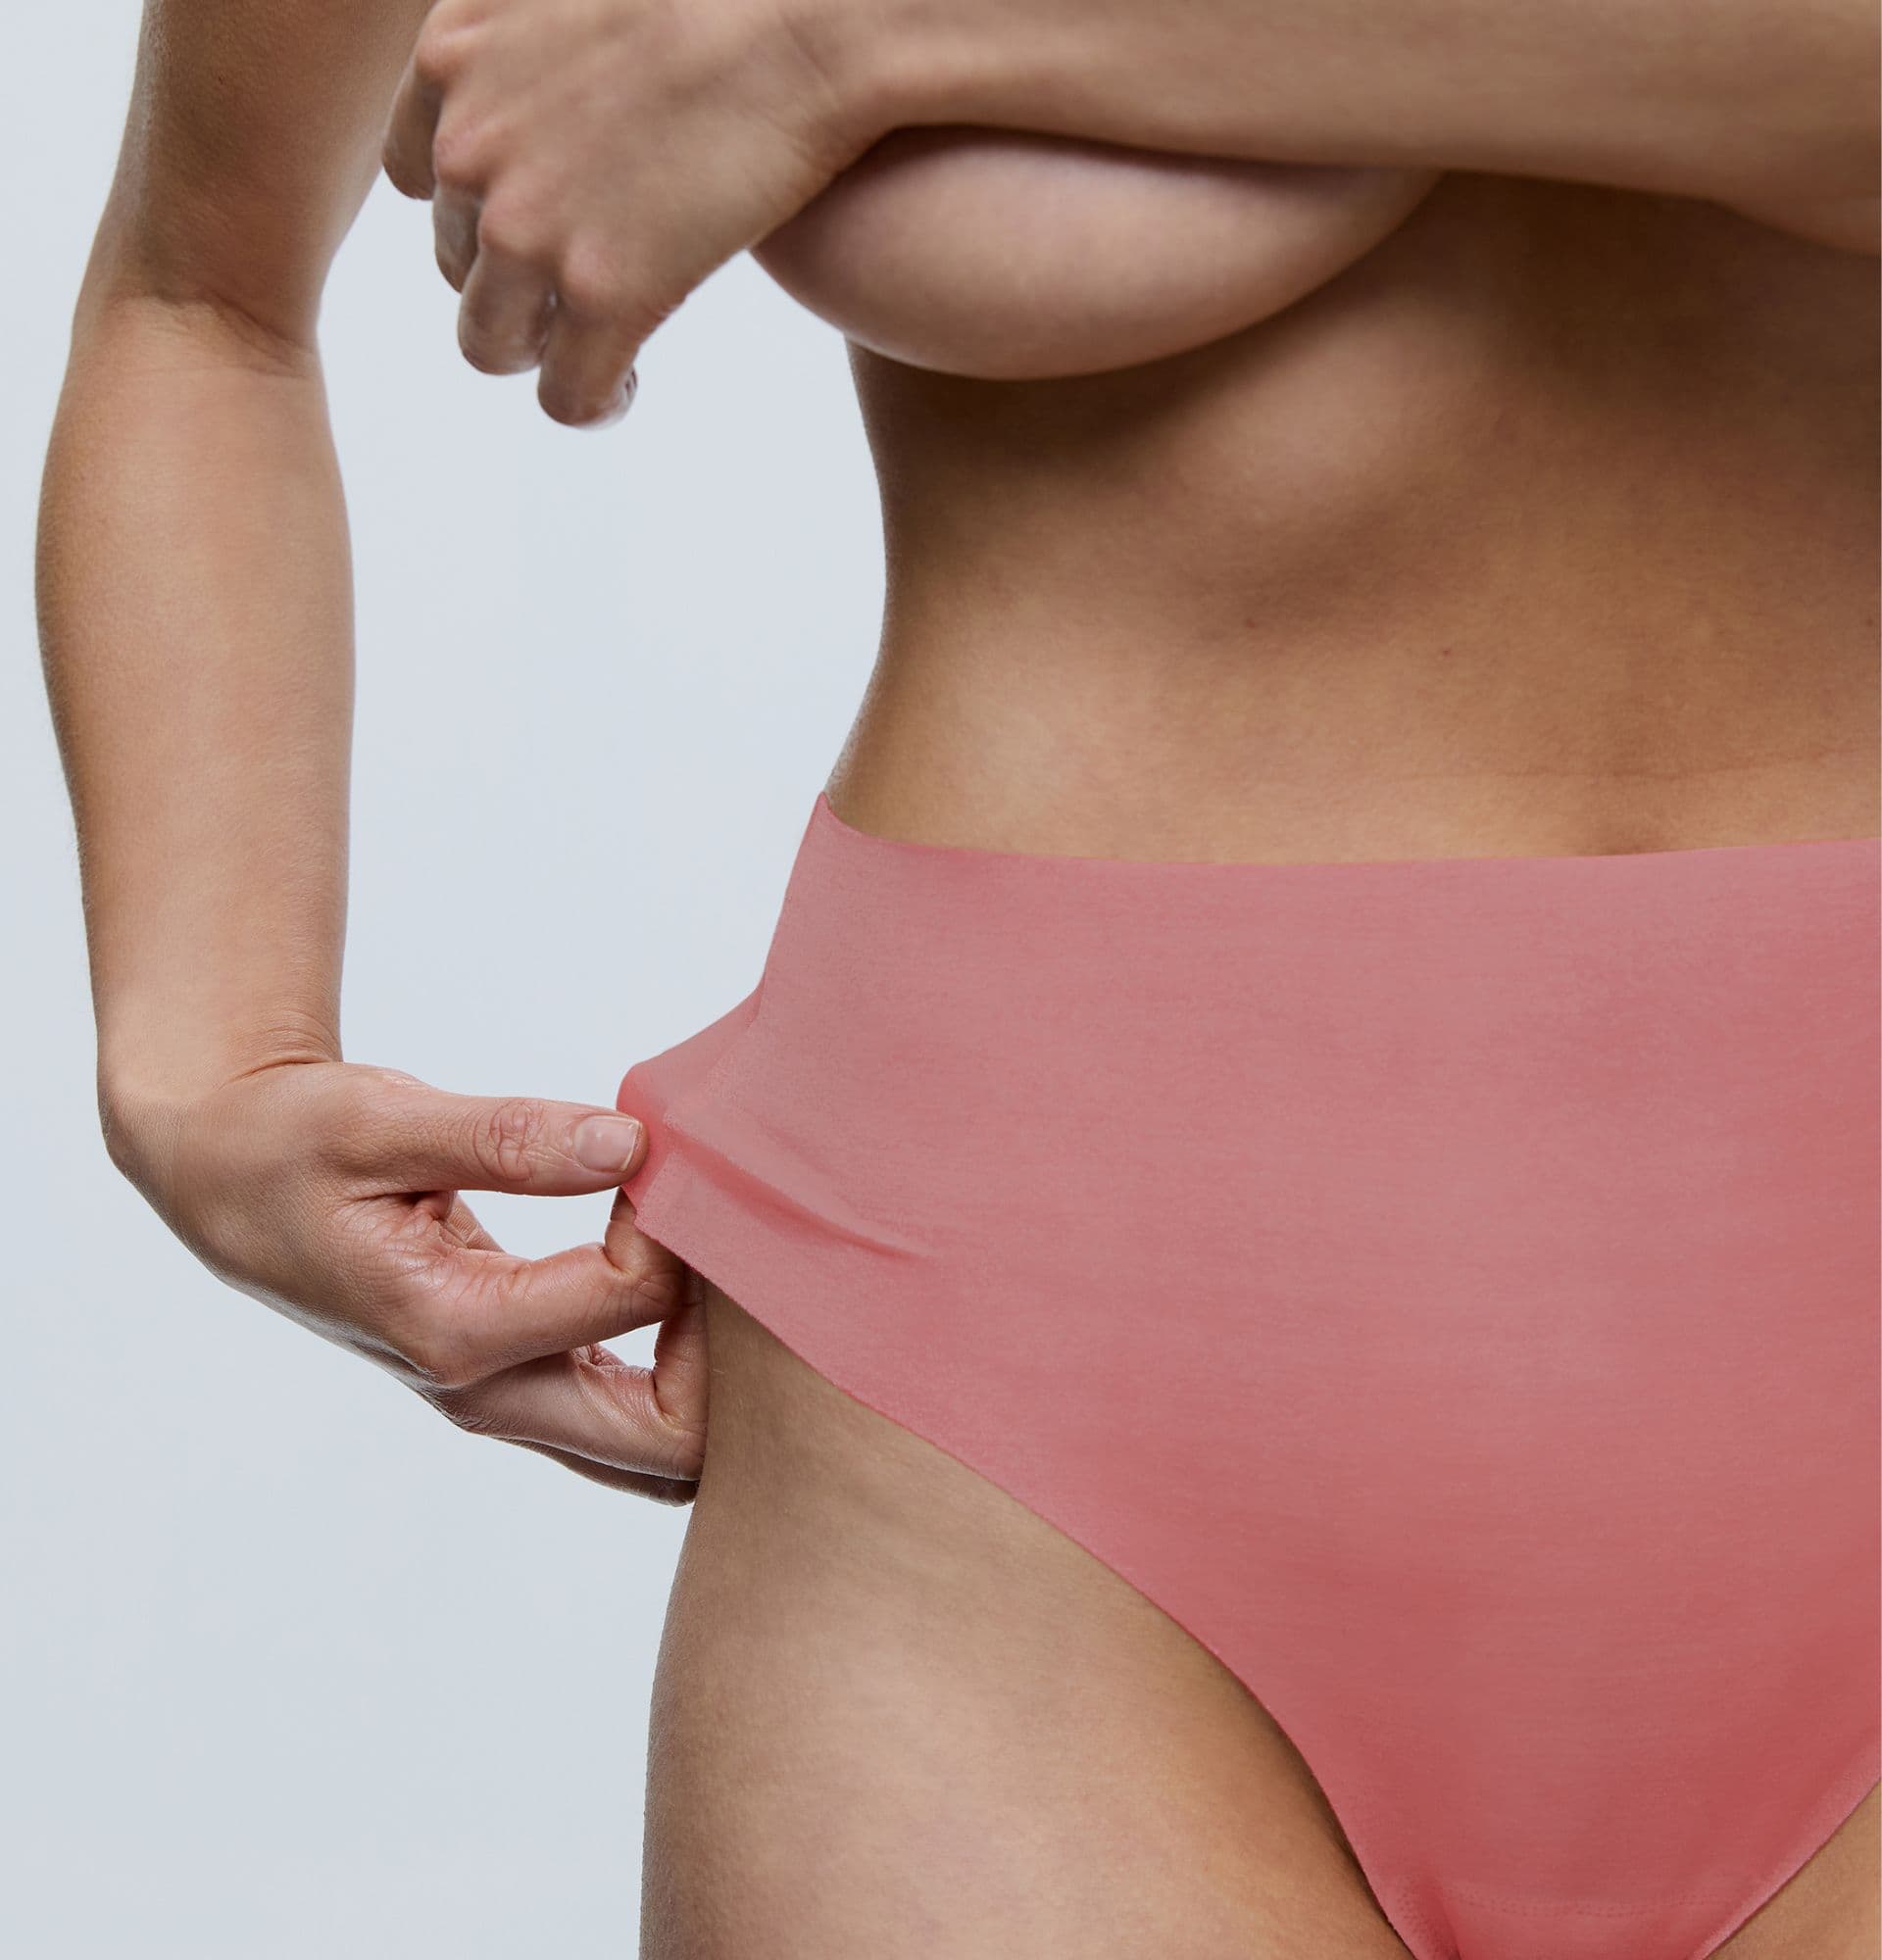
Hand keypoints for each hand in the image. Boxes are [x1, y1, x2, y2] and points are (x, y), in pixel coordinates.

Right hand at [110, 1059, 706, 1497]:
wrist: (232, 1182)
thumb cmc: (292, 1142)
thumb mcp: (378, 1120)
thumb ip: (508, 1138)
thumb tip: (631, 1145)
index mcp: (453, 1330)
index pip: (631, 1297)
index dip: (674, 1219)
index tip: (664, 1149)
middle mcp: (488, 1392)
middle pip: (673, 1438)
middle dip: (733, 1350)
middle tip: (729, 1239)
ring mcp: (508, 1400)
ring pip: (662, 1441)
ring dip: (717, 1367)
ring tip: (718, 1253)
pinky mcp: (523, 1380)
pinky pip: (635, 1407)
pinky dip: (687, 1361)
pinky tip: (691, 1271)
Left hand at [379, 0, 886, 425]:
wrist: (808, 22)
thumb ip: (529, 40)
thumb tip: (553, 99)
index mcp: (454, 56)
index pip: (421, 176)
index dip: (479, 214)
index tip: (537, 226)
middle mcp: (471, 146)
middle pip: (458, 265)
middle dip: (516, 287)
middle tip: (587, 291)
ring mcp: (529, 227)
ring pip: (491, 344)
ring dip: (542, 354)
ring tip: (600, 348)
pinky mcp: (603, 293)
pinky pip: (566, 395)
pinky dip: (593, 401)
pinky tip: (628, 382)